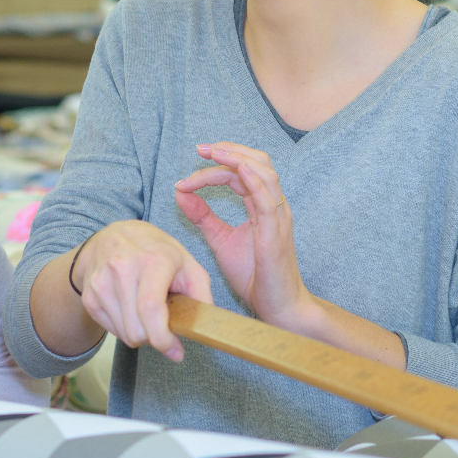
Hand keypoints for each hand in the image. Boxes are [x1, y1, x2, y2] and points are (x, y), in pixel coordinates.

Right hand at [74, 220, 213, 361]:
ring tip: (147, 313)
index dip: (163, 338)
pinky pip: (111, 330)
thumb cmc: (157, 251)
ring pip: (124, 334)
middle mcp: (122, 268)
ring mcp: (101, 282)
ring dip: (140, 334)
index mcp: (152, 261)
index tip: (176, 352)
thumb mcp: (188, 263)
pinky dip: (125, 328)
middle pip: (137, 329)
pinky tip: (132, 309)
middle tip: (163, 326)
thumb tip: (205, 326)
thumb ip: (201, 294)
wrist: (115, 236)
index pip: (150, 308)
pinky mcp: (90, 295)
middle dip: (155, 338)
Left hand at [174, 142, 314, 330]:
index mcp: (261, 205)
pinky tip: (238, 170)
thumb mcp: (221, 240)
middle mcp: (273, 205)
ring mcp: (278, 217)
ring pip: (264, 173)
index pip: (241, 172)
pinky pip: (268, 199)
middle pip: (257, 162)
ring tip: (214, 153)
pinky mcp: (276, 233)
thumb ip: (203, 216)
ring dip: (238, 159)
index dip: (218, 164)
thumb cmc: (254, 276)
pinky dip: (254, 181)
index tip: (190, 168)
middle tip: (201, 149)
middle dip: (229, 151)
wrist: (277, 307)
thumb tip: (180, 192)